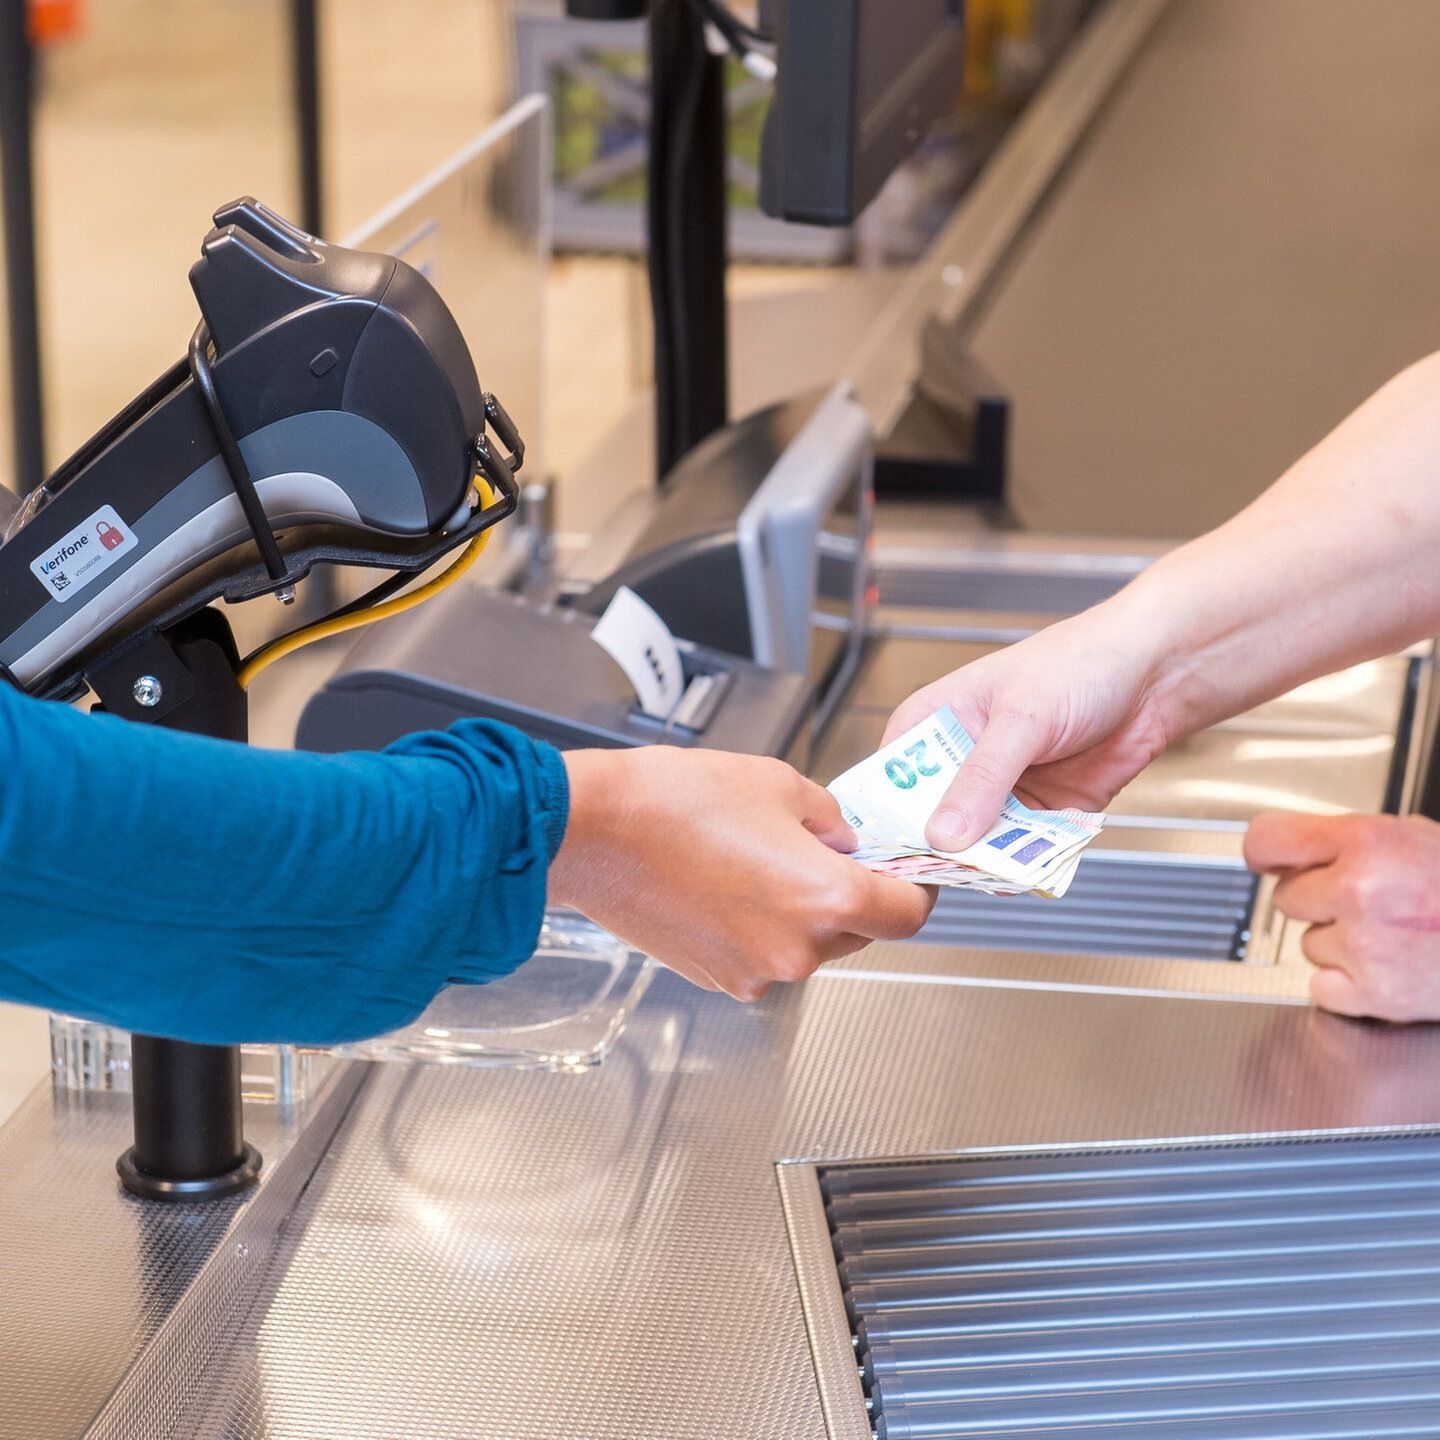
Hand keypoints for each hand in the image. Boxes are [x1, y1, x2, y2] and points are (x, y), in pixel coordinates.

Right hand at [549, 747, 934, 1000]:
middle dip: (854, 895)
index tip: (911, 874)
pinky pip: (762, 956)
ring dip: (802, 912)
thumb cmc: (673, 802)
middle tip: (828, 854)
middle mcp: (796, 950)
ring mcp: (754, 972)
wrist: (592, 831)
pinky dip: (760, 926)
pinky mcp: (717, 979)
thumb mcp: (776, 783)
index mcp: (824, 898)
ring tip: (761, 860)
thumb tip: (842, 838)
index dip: (918, 890)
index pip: (908, 915)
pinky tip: (729, 883)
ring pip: (808, 947)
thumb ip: (829, 818)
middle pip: (860, 934)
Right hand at [883, 605, 1173, 849]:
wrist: (1155, 674)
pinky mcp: (1038, 816)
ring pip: (975, 847)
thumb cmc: (1079, 663)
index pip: (888, 782)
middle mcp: (958, 763)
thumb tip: (943, 834)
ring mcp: (998, 793)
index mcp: (932, 724)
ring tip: (998, 873)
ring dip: (987, 863)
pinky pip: (1021, 853)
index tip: (892, 858)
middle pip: (929, 825)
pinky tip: (1032, 868)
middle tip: (951, 872)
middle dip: (940, 852)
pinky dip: (1027, 865)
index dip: (886, 820)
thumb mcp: (1021, 718)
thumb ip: (982, 778)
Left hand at [1247, 811, 1439, 1022]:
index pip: (1267, 840)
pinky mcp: (1374, 994)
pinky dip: (1346, 986)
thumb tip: (1282, 854)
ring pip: (1308, 944)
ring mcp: (1365, 944)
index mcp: (1367, 841)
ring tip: (1393, 936)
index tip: (1266, 860)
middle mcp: (1359, 889)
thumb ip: (1345, 841)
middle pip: (1286, 897)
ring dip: (1340, 944)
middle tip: (1371, 903)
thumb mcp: (1411, 837)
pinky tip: (1386, 968)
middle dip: (1320, 901)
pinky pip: (1320, 987)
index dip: (1265, 852)